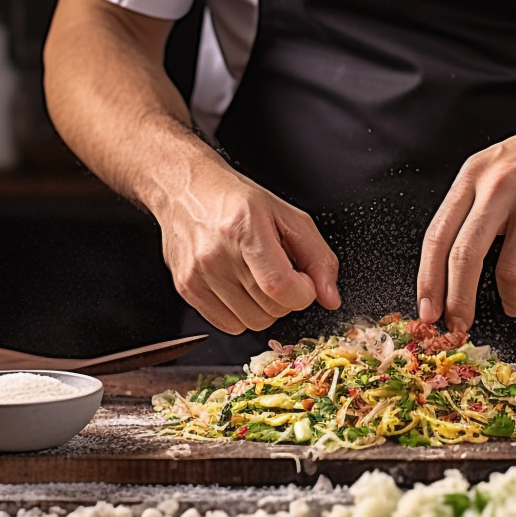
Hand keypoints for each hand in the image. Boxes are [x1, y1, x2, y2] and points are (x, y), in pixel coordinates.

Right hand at [156, 155, 340, 333]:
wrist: (186, 191)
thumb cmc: (237, 201)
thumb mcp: (288, 217)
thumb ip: (318, 257)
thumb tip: (330, 298)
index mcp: (244, 228)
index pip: (280, 286)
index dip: (303, 292)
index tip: (303, 280)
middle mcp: (216, 254)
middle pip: (270, 309)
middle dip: (286, 297)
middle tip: (278, 271)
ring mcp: (197, 274)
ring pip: (251, 323)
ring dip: (264, 307)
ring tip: (256, 276)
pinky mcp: (186, 289)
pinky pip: (229, 325)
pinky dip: (242, 313)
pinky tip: (238, 286)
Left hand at [417, 102, 515, 333]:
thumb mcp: (496, 169)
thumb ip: (472, 210)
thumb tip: (447, 274)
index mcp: (473, 177)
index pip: (438, 236)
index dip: (429, 280)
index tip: (428, 311)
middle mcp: (500, 185)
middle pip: (466, 257)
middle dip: (458, 302)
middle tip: (460, 327)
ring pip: (510, 272)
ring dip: (512, 300)